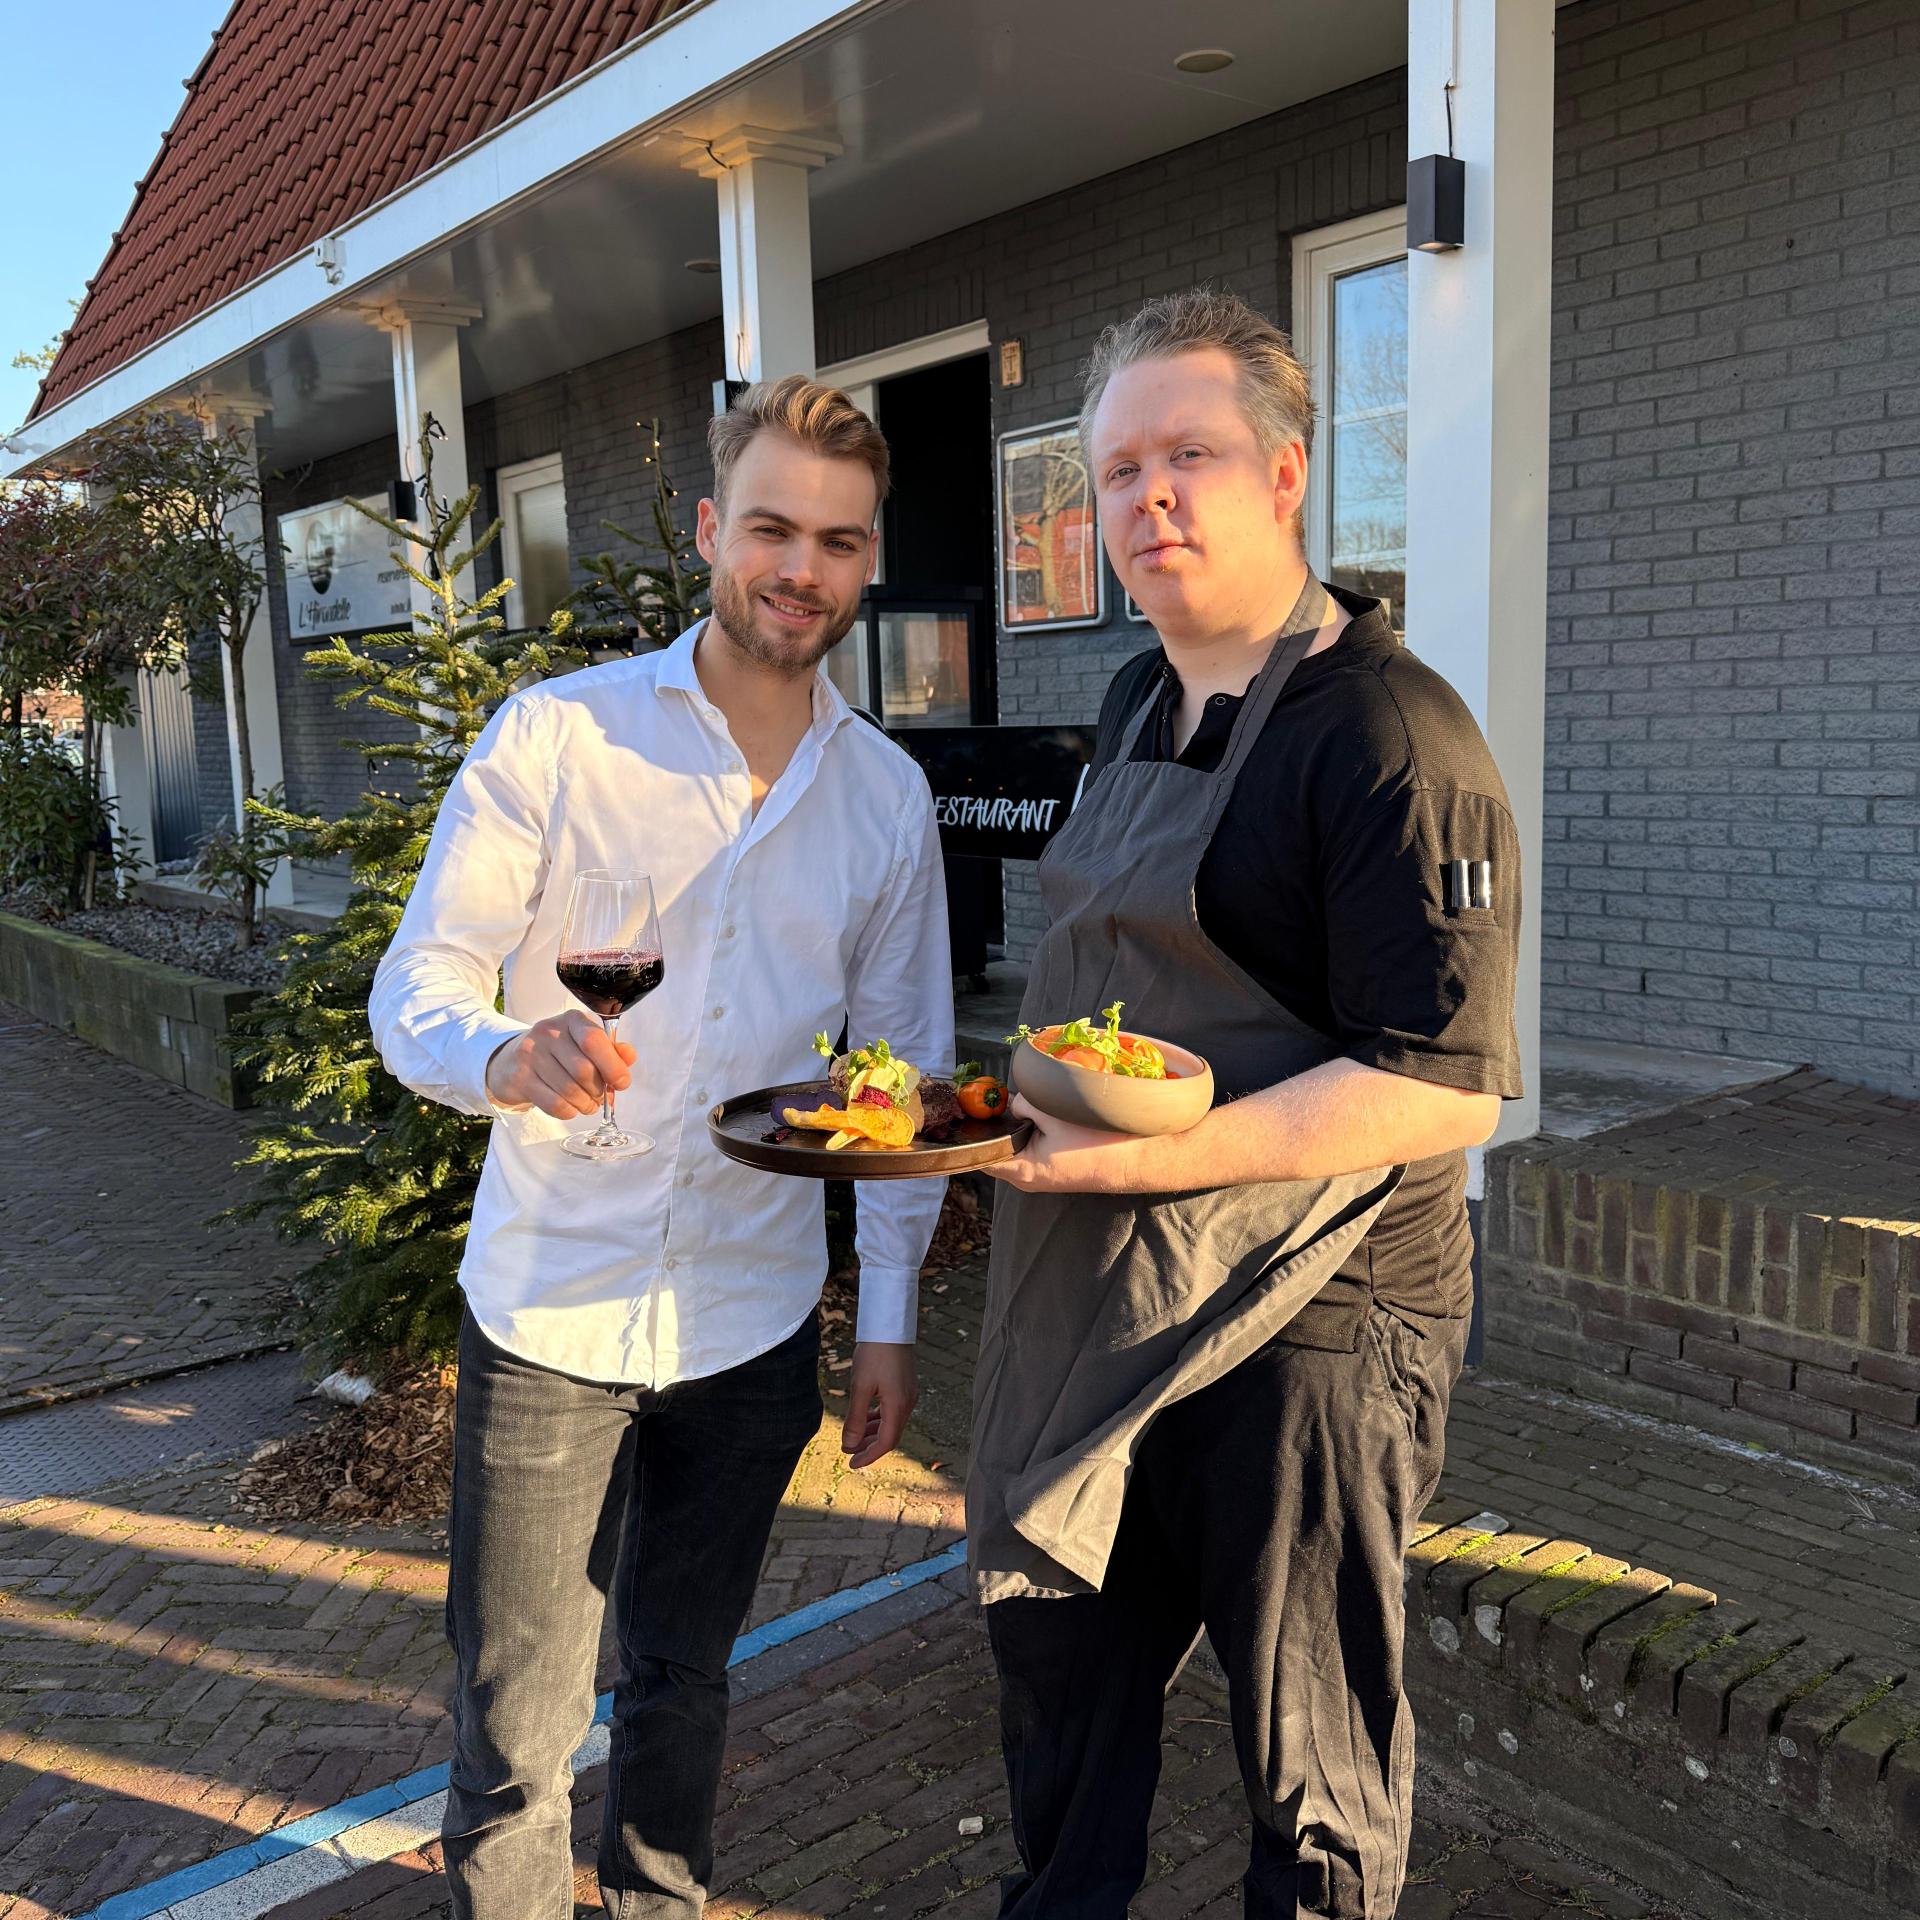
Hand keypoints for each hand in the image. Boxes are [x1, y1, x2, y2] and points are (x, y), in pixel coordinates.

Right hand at [485, 1011, 635, 1119]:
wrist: (511, 1060)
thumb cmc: (559, 1053)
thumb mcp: (584, 1044)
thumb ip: (610, 1050)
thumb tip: (628, 1056)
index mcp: (571, 1020)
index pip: (594, 1040)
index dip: (613, 1066)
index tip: (621, 1082)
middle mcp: (548, 1032)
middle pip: (584, 1070)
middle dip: (599, 1090)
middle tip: (601, 1096)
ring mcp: (530, 1054)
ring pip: (570, 1091)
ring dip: (586, 1104)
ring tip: (588, 1103)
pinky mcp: (519, 1078)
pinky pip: (554, 1104)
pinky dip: (569, 1111)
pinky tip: (571, 1107)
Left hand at [841, 1341, 917, 1469]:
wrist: (890, 1325)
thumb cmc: (875, 1353)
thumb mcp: (860, 1387)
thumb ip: (855, 1419)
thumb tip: (850, 1445)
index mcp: (898, 1406)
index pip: (886, 1442)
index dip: (869, 1456)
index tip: (852, 1463)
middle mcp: (907, 1403)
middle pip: (890, 1435)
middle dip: (870, 1447)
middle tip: (850, 1454)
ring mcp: (908, 1394)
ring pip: (891, 1423)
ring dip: (873, 1433)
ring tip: (854, 1439)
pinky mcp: (904, 1385)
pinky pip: (892, 1410)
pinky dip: (879, 1419)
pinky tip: (866, 1418)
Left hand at [982, 1094, 1163, 1194]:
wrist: (1136, 1159)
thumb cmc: (1095, 1141)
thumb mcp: (1054, 1113)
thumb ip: (1024, 1105)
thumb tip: (1013, 1105)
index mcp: (1022, 1170)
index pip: (981, 1154)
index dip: (972, 1131)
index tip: (966, 1108)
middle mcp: (1027, 1179)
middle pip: (998, 1147)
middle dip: (996, 1123)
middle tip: (994, 1098)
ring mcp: (1042, 1175)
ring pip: (1017, 1145)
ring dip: (1018, 1125)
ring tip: (1021, 1103)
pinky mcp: (1055, 1168)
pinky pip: (1034, 1146)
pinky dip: (1033, 1130)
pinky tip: (1041, 1113)